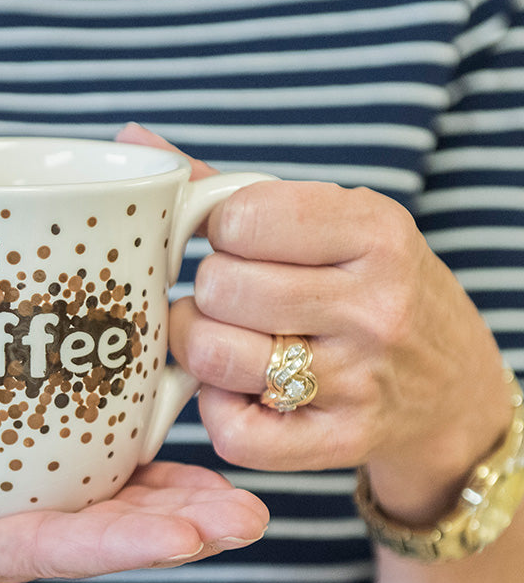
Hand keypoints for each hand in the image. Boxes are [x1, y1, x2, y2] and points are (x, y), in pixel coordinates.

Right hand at [0, 420, 268, 582]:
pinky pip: (107, 471)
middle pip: (105, 535)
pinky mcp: (44, 466)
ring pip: (119, 508)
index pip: (53, 547)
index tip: (185, 537)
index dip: (118, 542)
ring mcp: (37, 499)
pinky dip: (156, 465)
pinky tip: (202, 448)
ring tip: (250, 502)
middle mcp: (18, 529)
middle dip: (178, 530)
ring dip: (186, 504)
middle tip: (249, 518)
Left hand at [117, 126, 510, 523]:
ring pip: (213, 356)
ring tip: (226, 338)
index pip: (238, 217)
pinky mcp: (342, 440)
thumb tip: (131, 141)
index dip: (217, 232)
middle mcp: (375, 305)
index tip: (236, 244)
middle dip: (207, 290)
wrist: (450, 387)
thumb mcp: (330, 221)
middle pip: (218, 288)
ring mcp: (360, 379)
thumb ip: (229, 187)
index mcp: (374, 230)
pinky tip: (239, 392)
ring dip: (200, 347)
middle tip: (230, 298)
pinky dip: (217, 412)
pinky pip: (233, 432)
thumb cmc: (367, 288)